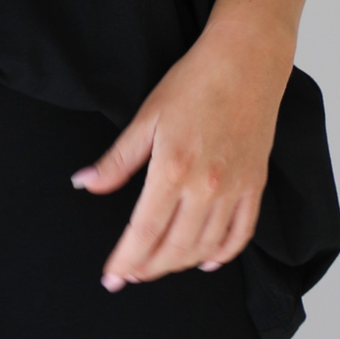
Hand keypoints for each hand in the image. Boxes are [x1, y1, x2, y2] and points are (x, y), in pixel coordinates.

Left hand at [71, 18, 292, 286]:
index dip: (126, 259)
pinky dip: (222, 254)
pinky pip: (241, 234)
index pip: (144, 232)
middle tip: (129, 276)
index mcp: (172, 169)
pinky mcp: (255, 185)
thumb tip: (85, 184)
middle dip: (148, 269)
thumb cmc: (193, 83)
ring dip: (178, 264)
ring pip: (205, 246)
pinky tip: (205, 260)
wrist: (245, 61)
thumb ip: (117, 159)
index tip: (111, 276)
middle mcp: (206, 187)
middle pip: (174, 247)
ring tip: (157, 267)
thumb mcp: (146, 116)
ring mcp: (234, 189)